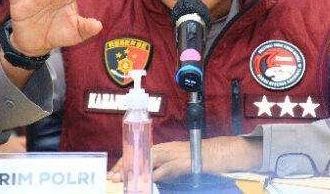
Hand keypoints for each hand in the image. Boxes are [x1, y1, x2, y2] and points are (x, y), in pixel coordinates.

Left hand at [108, 136, 261, 181]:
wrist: (216, 154)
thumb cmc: (196, 159)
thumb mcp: (174, 162)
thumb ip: (161, 168)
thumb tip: (146, 178)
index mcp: (162, 148)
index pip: (139, 152)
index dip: (125, 162)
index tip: (113, 172)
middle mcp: (166, 148)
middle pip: (140, 155)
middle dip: (125, 166)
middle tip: (112, 177)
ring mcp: (174, 154)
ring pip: (150, 161)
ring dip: (136, 171)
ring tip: (124, 180)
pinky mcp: (182, 162)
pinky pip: (166, 169)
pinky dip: (156, 175)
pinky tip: (147, 181)